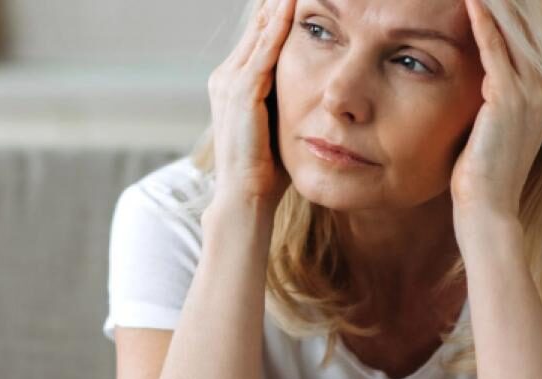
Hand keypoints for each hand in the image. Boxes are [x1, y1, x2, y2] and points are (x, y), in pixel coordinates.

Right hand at [206, 0, 295, 212]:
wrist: (245, 195)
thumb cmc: (266, 168)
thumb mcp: (278, 123)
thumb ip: (286, 99)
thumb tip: (315, 86)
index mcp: (232, 83)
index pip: (259, 37)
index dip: (278, 13)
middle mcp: (225, 77)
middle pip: (257, 26)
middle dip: (278, 2)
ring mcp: (229, 83)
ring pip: (260, 31)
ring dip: (279, 5)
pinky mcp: (241, 92)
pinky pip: (264, 51)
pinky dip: (279, 26)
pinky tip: (292, 5)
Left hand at [450, 0, 541, 219]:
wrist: (488, 207)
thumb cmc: (482, 173)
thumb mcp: (493, 127)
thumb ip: (493, 98)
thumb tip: (478, 79)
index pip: (530, 41)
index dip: (513, 15)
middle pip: (526, 30)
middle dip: (508, 4)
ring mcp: (532, 93)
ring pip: (513, 33)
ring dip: (495, 5)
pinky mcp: (509, 98)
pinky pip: (495, 50)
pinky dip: (483, 24)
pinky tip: (471, 1)